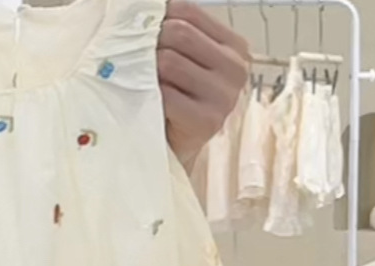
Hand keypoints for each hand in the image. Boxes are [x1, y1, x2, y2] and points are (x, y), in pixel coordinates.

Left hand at [158, 1, 249, 168]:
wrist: (177, 143)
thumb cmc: (178, 93)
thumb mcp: (185, 55)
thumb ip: (176, 28)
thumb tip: (138, 4)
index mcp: (234, 46)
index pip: (186, 10)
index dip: (158, 19)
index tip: (149, 37)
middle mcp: (236, 69)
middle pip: (178, 33)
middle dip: (153, 46)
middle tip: (146, 65)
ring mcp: (225, 97)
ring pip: (169, 62)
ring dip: (150, 73)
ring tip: (151, 85)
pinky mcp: (209, 122)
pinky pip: (167, 94)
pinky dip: (151, 97)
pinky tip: (156, 105)